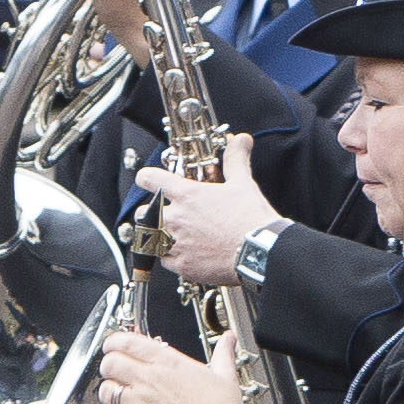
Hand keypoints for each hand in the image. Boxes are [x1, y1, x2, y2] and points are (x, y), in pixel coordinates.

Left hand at [84, 330, 235, 403]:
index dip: (114, 342)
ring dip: (110, 392)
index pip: (126, 342)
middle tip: (117, 370)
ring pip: (105, 389)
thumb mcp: (225, 377)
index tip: (114, 345)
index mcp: (168, 363)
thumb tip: (228, 339)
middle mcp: (149, 379)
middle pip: (110, 363)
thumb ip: (223, 354)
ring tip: (120, 395)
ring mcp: (138, 402)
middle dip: (110, 365)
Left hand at [135, 152, 276, 289]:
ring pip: (150, 238)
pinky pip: (164, 260)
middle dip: (151, 212)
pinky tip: (185, 253)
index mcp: (186, 195)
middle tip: (168, 214)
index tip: (148, 180)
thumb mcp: (243, 183)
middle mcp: (175, 218)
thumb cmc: (251, 219)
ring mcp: (175, 242)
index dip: (147, 178)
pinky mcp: (181, 264)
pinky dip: (171, 257)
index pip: (150, 179)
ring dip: (158, 235)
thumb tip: (241, 139)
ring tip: (176, 235)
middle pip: (143, 212)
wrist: (260, 252)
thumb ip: (235, 160)